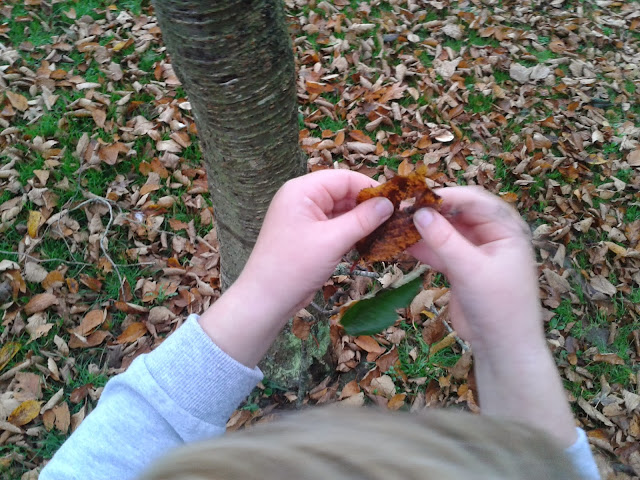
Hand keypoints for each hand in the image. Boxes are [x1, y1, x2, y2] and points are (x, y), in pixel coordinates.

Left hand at [238, 169, 392, 319]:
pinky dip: (352, 232)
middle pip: (343, 193)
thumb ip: (362, 219)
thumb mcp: (332, 240)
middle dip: (368, 206)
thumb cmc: (294, 266)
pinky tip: (370, 241)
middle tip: (396, 219)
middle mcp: (303, 198)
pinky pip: (336, 226)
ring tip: (388, 230)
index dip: (370, 188)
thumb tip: (389, 204)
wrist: (266, 300)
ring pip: (342, 211)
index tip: (397, 201)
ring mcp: (305, 218)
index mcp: (302, 190)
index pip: (344, 178)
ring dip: (362, 221)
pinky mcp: (309, 235)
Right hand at [410, 186, 577, 446]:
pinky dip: (422, 247)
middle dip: (430, 211)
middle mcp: (492, 234)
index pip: (474, 200)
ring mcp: (475, 251)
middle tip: (400, 208)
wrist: (502, 347)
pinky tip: (400, 244)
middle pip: (457, 213)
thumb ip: (444, 240)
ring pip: (445, 231)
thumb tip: (418, 213)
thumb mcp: (471, 269)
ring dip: (423, 229)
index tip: (414, 196)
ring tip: (394, 223)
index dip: (445, 196)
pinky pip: (439, 249)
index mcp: (506, 228)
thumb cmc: (499, 306)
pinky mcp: (461, 267)